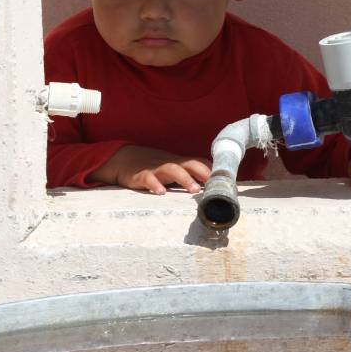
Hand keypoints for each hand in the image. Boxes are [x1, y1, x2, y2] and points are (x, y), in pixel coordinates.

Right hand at [89, 145, 211, 194]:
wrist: (124, 159)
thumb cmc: (154, 167)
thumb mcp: (173, 168)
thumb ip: (190, 176)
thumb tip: (211, 189)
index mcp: (180, 162)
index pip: (200, 162)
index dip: (213, 170)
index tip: (226, 182)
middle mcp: (171, 163)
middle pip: (190, 163)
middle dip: (203, 173)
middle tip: (214, 185)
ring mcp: (156, 168)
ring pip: (172, 169)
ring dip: (184, 178)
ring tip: (193, 190)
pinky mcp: (141, 175)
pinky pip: (148, 178)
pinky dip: (155, 185)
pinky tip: (161, 192)